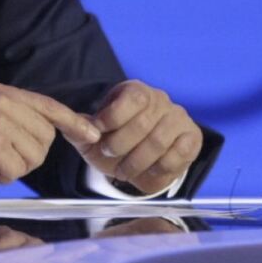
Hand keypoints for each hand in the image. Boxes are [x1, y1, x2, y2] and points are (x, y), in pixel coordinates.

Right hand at [0, 84, 100, 187]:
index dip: (74, 122)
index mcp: (3, 93)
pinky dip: (1, 177)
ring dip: (14, 167)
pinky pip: (16, 170)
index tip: (92, 133)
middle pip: (45, 137)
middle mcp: (3, 103)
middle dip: (29, 154)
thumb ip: (13, 115)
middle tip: (0, 155)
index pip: (48, 106)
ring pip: (33, 156)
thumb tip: (47, 131)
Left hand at [71, 80, 200, 194]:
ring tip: (123, 170)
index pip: (131, 97)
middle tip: (108, 155)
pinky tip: (147, 171)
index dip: (113, 117)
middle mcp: (160, 99)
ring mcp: (178, 117)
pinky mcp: (192, 137)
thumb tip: (69, 122)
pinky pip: (178, 154)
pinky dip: (159, 167)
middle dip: (120, 144)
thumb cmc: (115, 143)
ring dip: (137, 161)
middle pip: (143, 122)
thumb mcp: (93, 136)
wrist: (140, 163)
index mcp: (135, 91)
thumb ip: (79, 128)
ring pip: (159, 141)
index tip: (98, 133)